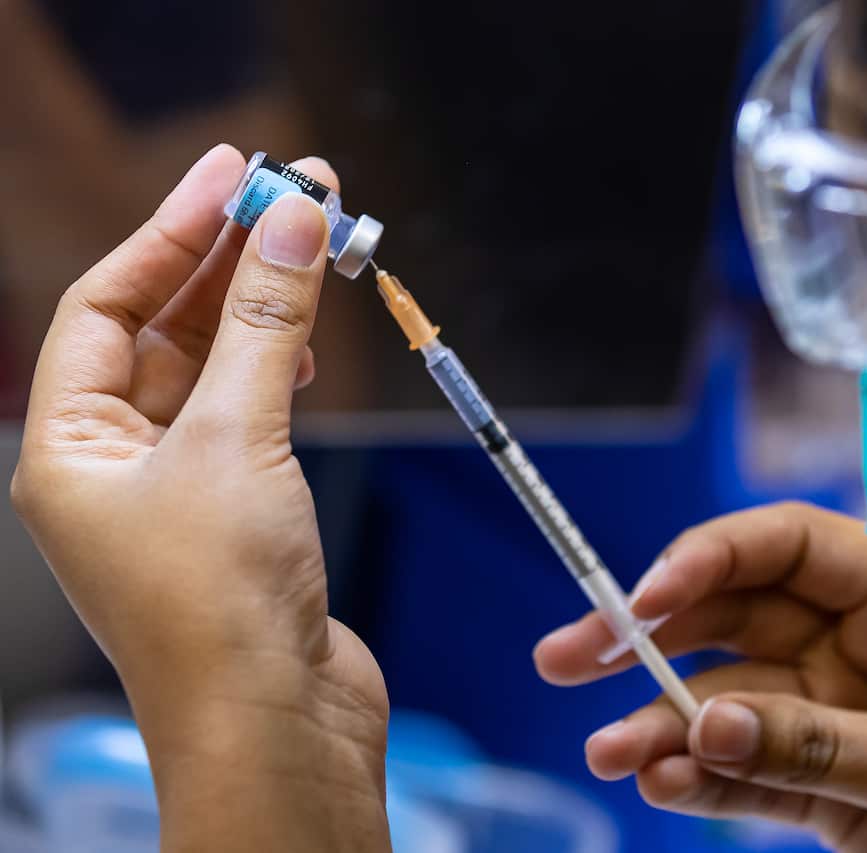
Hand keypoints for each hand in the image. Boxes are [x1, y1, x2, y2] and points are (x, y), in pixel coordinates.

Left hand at [11, 146, 389, 851]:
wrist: (278, 726)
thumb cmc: (222, 609)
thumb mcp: (237, 438)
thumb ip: (265, 322)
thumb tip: (295, 222)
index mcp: (69, 451)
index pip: (106, 307)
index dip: (170, 232)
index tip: (235, 175)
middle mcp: (114, 467)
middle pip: (164, 331)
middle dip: (229, 262)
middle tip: (297, 196)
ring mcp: (179, 492)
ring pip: (214, 371)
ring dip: (263, 311)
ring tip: (316, 251)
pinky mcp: (241, 514)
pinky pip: (252, 414)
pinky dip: (282, 370)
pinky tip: (309, 344)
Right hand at [535, 502, 866, 851]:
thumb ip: (827, 748)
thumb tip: (710, 722)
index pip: (794, 549)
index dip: (713, 557)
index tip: (644, 593)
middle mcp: (865, 651)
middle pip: (737, 618)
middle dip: (651, 634)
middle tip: (570, 652)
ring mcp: (839, 720)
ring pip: (729, 701)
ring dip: (661, 722)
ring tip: (608, 750)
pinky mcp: (827, 790)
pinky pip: (748, 773)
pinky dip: (700, 780)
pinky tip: (657, 781)